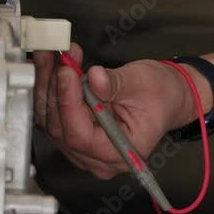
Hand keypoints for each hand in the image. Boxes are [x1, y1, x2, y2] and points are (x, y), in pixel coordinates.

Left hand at [34, 43, 204, 179]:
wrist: (166, 96)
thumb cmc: (161, 95)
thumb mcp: (143, 83)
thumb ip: (116, 84)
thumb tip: (94, 78)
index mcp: (118, 154)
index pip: (81, 136)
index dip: (69, 103)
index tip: (66, 73)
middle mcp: (96, 157)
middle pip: (60, 128)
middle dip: (55, 88)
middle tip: (58, 58)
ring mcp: (81, 148)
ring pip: (50, 119)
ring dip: (48, 84)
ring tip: (52, 56)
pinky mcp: (72, 133)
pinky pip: (52, 113)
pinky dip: (50, 87)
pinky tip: (52, 65)